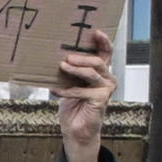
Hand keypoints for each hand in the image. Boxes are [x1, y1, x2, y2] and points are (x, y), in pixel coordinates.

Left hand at [52, 34, 113, 159]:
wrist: (75, 129)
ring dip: (75, 69)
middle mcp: (107, 79)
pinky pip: (81, 90)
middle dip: (81, 57)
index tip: (95, 31)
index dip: (103, 41)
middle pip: (98, 61)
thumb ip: (70, 71)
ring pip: (92, 73)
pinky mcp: (101, 99)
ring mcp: (106, 89)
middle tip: (67, 56)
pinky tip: (54, 90)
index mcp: (101, 72)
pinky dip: (66, 90)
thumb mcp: (70, 84)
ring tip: (62, 66)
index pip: (105, 53)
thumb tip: (57, 57)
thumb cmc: (72, 105)